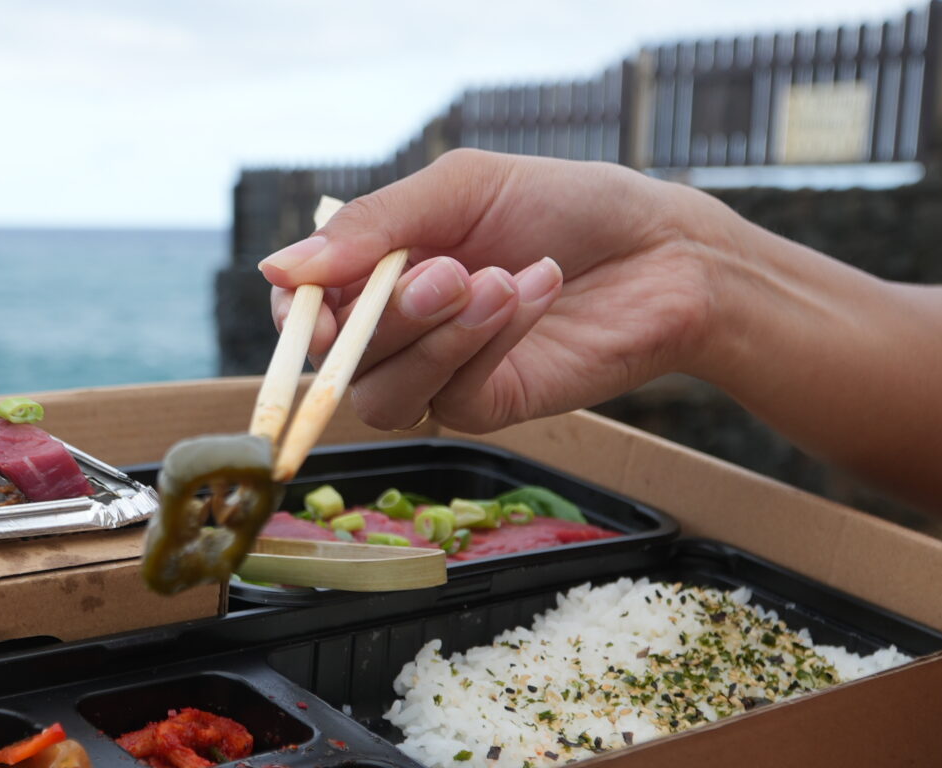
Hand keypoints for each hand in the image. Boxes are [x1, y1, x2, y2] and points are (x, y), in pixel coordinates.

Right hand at [260, 149, 730, 432]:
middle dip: (386, 317)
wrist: (661, 248)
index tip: (315, 299)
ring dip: (436, 337)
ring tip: (496, 280)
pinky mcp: (490, 405)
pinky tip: (534, 290)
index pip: (305, 315)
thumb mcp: (461, 188)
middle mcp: (401, 333)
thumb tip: (280, 269)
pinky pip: (453, 396)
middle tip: (447, 271)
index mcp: (380, 275)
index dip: (299, 315)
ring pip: (385, 395)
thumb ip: (374, 225)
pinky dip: (489, 340)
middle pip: (339, 361)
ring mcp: (442, 376)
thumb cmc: (563, 206)